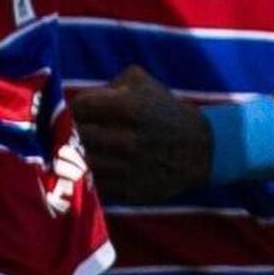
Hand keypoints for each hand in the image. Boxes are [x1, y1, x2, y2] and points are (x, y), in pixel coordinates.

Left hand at [70, 66, 215, 203]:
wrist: (201, 150)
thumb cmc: (166, 112)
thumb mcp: (143, 83)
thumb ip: (109, 85)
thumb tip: (78, 100)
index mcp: (129, 108)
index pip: (80, 107)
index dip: (75, 108)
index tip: (77, 112)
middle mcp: (127, 140)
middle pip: (76, 135)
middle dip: (72, 131)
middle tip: (73, 131)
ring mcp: (127, 168)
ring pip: (81, 161)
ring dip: (76, 155)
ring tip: (79, 149)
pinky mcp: (128, 191)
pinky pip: (93, 183)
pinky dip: (87, 175)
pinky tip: (93, 167)